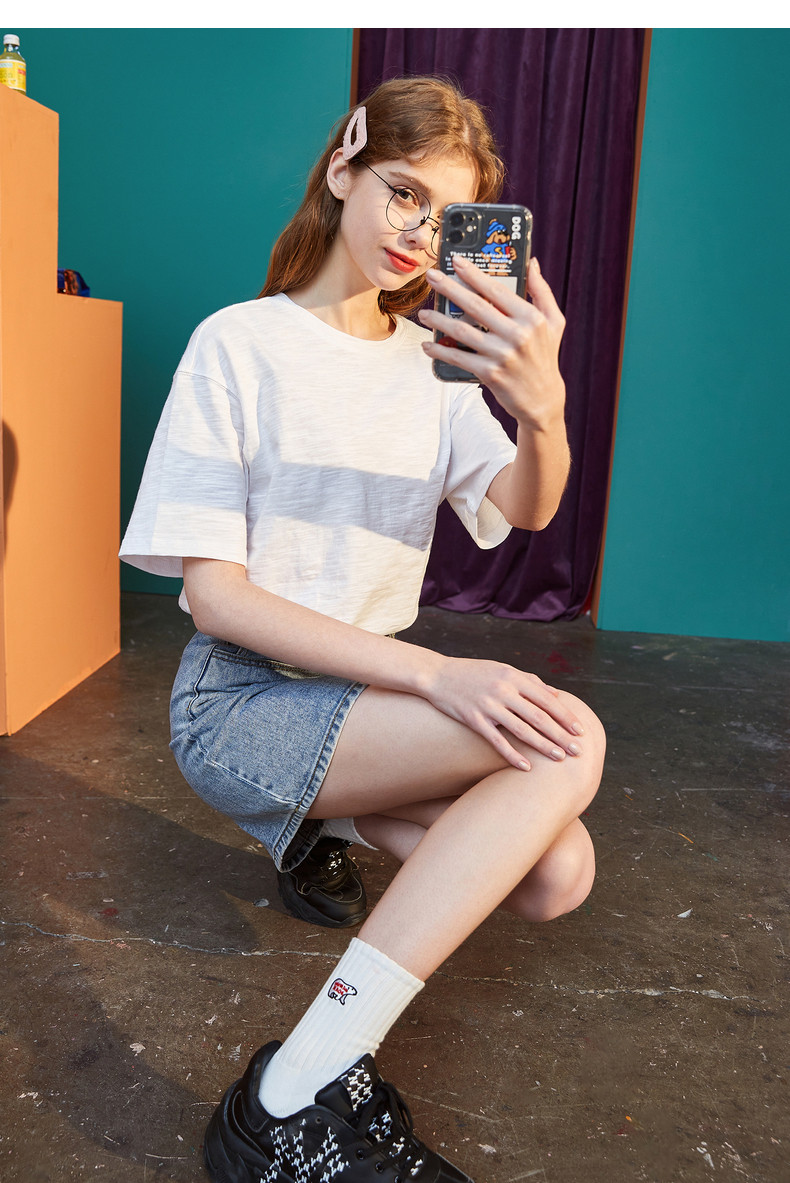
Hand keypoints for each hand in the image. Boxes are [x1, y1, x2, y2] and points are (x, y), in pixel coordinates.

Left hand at [418, 255, 565, 429]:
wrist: (542, 400)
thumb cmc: (545, 356)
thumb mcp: (554, 322)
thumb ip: (542, 291)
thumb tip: (531, 262)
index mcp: (531, 318)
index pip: (497, 290)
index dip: (474, 274)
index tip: (456, 261)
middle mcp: (517, 335)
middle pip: (475, 306)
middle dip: (450, 288)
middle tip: (432, 277)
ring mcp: (502, 355)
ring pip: (462, 332)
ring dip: (439, 321)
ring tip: (424, 313)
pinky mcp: (490, 374)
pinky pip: (459, 358)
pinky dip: (441, 351)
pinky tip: (428, 345)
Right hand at [423, 655, 584, 770]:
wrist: (436, 674)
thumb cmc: (473, 672)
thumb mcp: (502, 669)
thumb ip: (529, 681)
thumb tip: (556, 694)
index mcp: (513, 676)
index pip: (546, 699)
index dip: (565, 716)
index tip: (580, 730)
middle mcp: (503, 690)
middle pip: (539, 716)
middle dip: (561, 734)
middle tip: (578, 750)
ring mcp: (488, 705)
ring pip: (522, 729)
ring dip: (542, 745)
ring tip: (559, 758)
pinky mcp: (473, 719)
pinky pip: (496, 740)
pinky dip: (512, 755)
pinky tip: (525, 767)